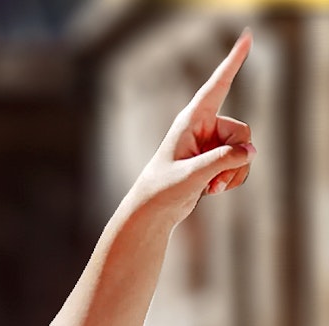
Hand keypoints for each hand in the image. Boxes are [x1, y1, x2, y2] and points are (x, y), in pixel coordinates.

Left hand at [132, 28, 256, 224]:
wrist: (153, 211)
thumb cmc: (162, 190)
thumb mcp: (191, 176)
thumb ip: (221, 161)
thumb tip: (250, 151)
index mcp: (191, 120)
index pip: (217, 86)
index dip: (233, 62)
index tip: (247, 36)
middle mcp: (203, 126)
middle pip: (243, 132)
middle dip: (238, 157)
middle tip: (216, 180)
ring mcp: (211, 142)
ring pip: (245, 149)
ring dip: (235, 172)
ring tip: (212, 188)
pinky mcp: (215, 157)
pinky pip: (241, 162)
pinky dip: (233, 177)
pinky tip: (213, 189)